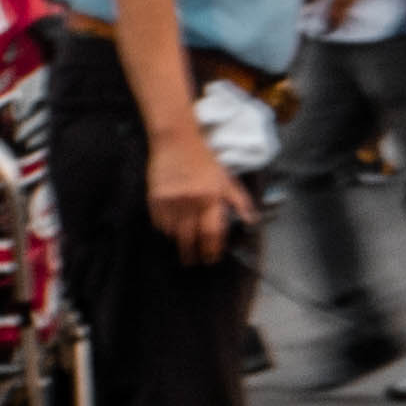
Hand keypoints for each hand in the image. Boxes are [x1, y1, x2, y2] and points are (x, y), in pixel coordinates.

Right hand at [144, 123, 248, 263]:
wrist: (177, 143)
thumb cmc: (205, 162)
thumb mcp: (228, 180)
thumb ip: (240, 202)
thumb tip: (251, 222)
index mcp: (211, 198)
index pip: (212, 233)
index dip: (212, 249)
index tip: (212, 259)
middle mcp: (191, 202)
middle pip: (190, 238)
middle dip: (193, 254)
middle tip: (195, 262)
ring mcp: (171, 201)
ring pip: (174, 233)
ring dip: (179, 243)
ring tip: (185, 248)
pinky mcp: (155, 198)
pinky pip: (160, 223)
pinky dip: (166, 230)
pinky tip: (172, 231)